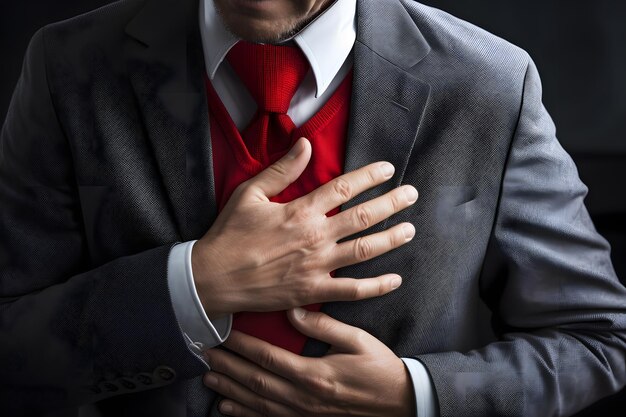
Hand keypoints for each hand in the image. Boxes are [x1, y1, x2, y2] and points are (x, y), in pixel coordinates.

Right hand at [192, 137, 418, 318]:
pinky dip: (377, 286)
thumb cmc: (229, 234)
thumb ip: (282, 170)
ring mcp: (317, 266)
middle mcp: (315, 236)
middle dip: (391, 204)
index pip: (344, 187)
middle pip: (363, 217)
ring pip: (365, 251)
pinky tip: (395, 279)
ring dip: (391, 239)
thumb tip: (306, 144)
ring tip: (410, 230)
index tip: (388, 170)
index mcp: (300, 210)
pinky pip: (353, 290)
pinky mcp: (313, 291)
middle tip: (412, 195)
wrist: (213, 278)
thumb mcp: (249, 193)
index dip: (370, 176)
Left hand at [203, 308, 415, 416]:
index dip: (242, 346)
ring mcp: (303, 414)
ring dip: (230, 391)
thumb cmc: (378, 368)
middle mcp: (303, 398)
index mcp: (314, 375)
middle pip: (255, 382)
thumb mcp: (357, 341)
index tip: (223, 334)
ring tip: (208, 378)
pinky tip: (227, 409)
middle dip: (227, 368)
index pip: (268, 357)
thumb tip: (293, 311)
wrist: (398, 402)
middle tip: (204, 355)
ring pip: (257, 403)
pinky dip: (245, 415)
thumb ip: (324, 326)